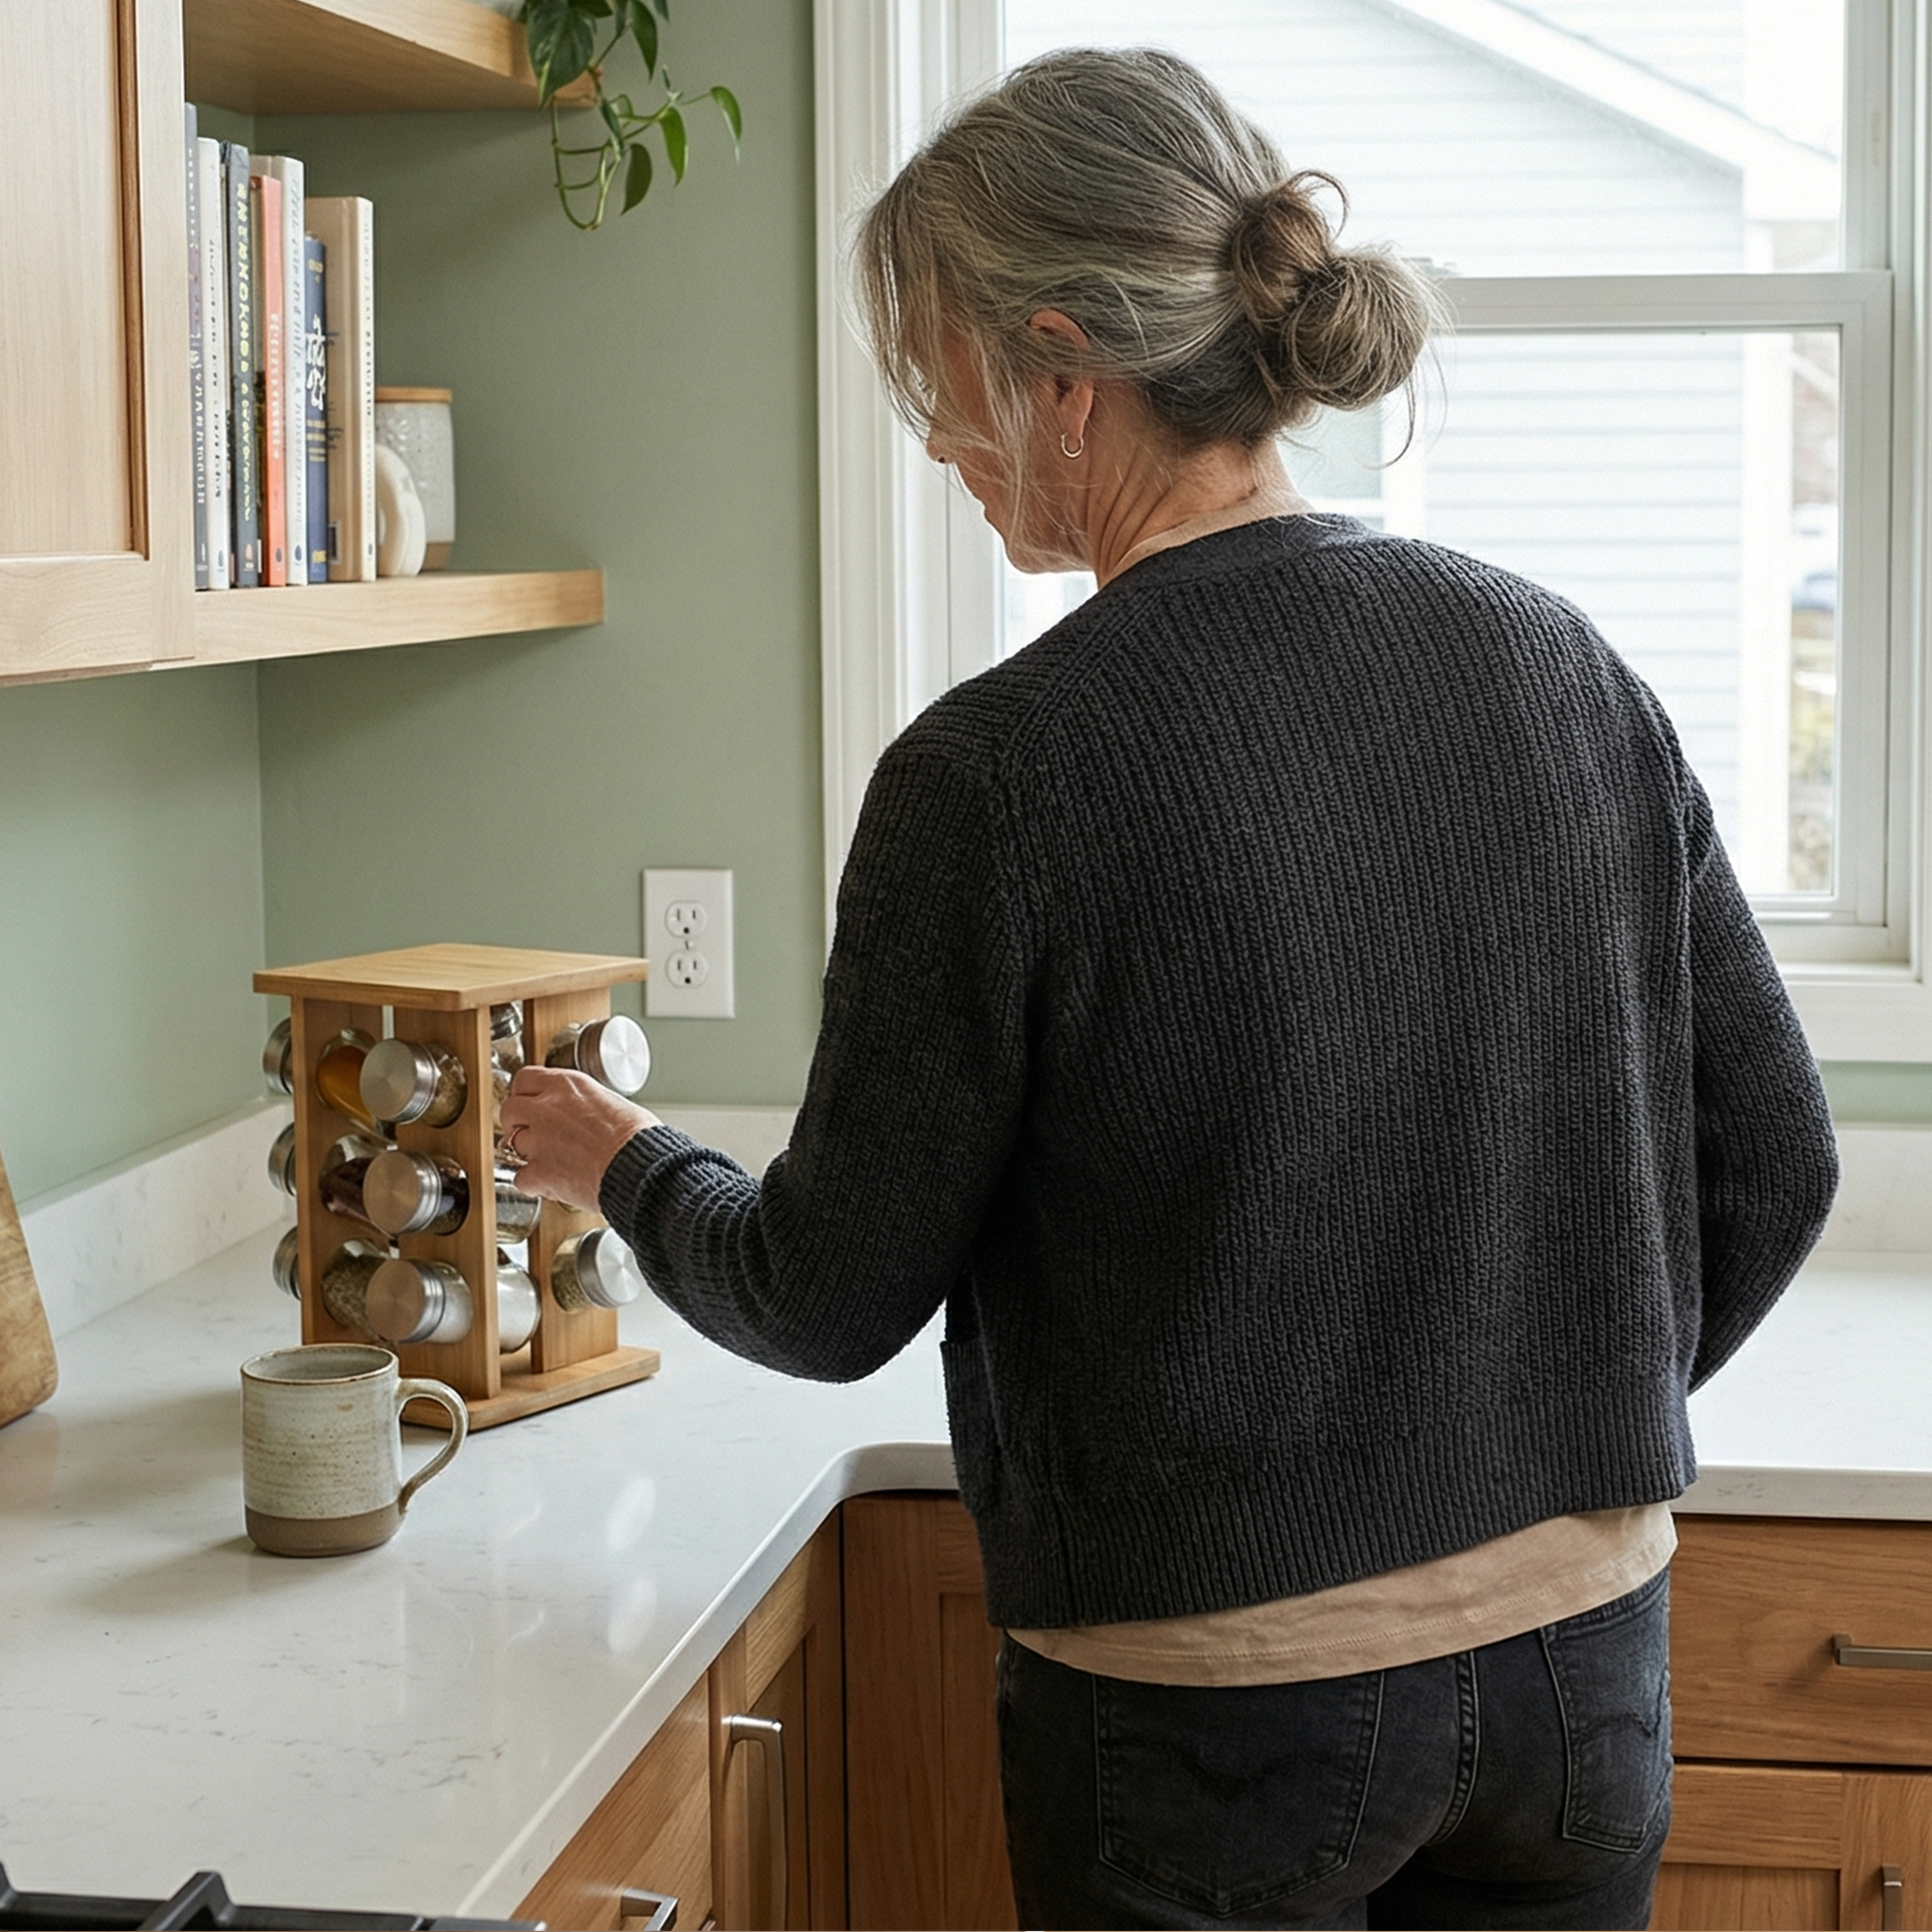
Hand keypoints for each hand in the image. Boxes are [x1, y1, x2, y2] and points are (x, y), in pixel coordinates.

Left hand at [499, 1065, 658, 1211]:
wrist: (640, 1169)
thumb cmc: (639, 1140)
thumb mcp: (614, 1104)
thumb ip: (588, 1106)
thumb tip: (587, 1116)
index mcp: (568, 1086)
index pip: (525, 1079)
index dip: (526, 1094)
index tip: (531, 1103)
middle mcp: (547, 1108)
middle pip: (510, 1109)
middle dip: (518, 1123)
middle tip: (533, 1134)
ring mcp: (539, 1140)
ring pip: (511, 1143)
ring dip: (526, 1154)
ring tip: (548, 1161)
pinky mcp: (538, 1172)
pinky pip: (521, 1178)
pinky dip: (534, 1183)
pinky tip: (552, 1184)